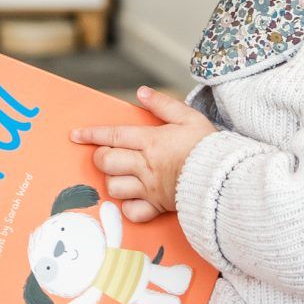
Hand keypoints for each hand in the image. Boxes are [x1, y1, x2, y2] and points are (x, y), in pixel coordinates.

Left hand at [70, 86, 216, 221]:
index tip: (75, 135)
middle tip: (107, 155)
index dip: (91, 134)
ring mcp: (149, 188)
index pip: (113, 135)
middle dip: (101, 157)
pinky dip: (128, 207)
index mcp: (152, 141)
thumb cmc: (211, 148)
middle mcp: (146, 165)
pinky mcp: (157, 207)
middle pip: (107, 161)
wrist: (228, 179)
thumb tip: (142, 92)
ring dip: (113, 181)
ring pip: (114, 186)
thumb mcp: (190, 118)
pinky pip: (132, 211)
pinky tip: (134, 199)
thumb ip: (164, 105)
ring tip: (122, 176)